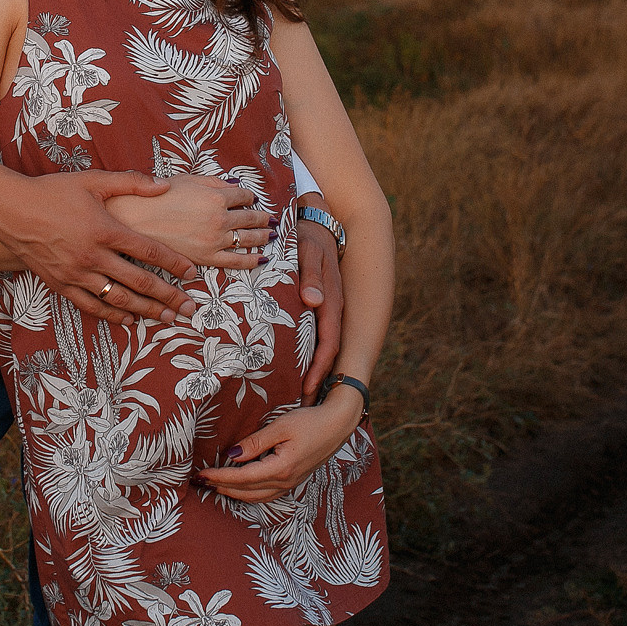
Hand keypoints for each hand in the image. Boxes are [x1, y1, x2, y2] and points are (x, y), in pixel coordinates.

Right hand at [0, 161, 196, 324]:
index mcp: (105, 229)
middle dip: (168, 296)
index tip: (192, 274)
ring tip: (167, 318)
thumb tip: (164, 186)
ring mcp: (76, 273)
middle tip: (189, 308)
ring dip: (146, 310)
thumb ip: (131, 182)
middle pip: (139, 282)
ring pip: (118, 299)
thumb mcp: (92, 180)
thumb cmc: (52, 192)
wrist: (10, 210)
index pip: (149, 251)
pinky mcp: (61, 284)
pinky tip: (130, 319)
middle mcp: (93, 256)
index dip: (174, 264)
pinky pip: (91, 306)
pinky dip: (113, 315)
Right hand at [109, 176, 272, 270]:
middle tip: (272, 218)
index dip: (249, 197)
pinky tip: (260, 258)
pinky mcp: (206, 258)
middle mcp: (220, 218)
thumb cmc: (157, 196)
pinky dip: (252, 260)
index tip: (252, 199)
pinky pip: (236, 262)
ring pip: (248, 240)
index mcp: (216, 196)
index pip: (243, 196)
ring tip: (271, 235)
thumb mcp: (186, 179)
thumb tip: (233, 184)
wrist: (134, 220)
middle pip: (250, 218)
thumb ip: (212, 182)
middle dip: (263, 217)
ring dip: (263, 236)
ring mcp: (214, 240)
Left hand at [195, 388, 364, 503]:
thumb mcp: (281, 426)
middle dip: (222, 488)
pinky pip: (266, 494)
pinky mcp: (293, 480)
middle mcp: (285, 481)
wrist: (338, 424)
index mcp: (281, 468)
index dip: (219, 477)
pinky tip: (240, 486)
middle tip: (201, 481)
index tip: (201, 474)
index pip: (242, 478)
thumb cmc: (311, 421)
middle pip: (246, 492)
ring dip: (234, 493)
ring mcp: (290, 483)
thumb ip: (255, 442)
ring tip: (215, 486)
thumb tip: (232, 456)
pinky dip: (249, 493)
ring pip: (256, 497)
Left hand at [294, 197, 345, 401]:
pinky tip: (295, 363)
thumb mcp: (307, 253)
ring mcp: (325, 307)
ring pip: (322, 344)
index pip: (328, 342)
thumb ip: (310, 276)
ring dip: (313, 368)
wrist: (317, 221)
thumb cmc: (309, 237)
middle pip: (327, 350)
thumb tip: (313, 301)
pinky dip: (309, 352)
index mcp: (331, 300)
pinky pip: (316, 332)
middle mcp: (331, 308)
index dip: (320, 368)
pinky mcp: (318, 303)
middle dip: (317, 378)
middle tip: (300, 404)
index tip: (307, 389)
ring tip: (297, 394)